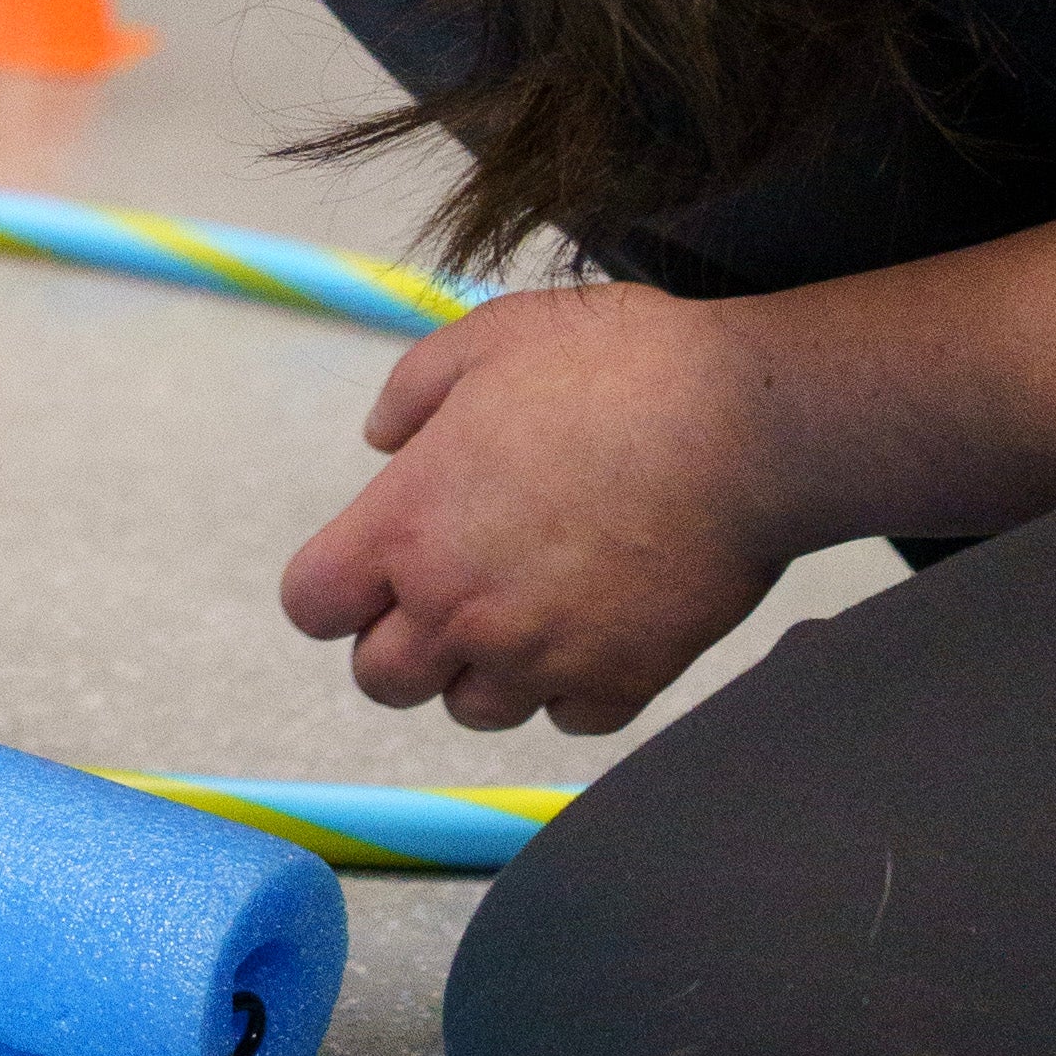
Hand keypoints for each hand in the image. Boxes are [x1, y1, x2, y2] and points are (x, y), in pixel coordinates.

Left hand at [279, 278, 792, 734]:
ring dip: (484, 669)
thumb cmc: (615, 368)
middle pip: (379, 679)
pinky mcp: (621, 684)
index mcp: (407, 526)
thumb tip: (381, 440)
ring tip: (528, 602)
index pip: (311, 605)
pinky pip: (566, 717)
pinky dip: (572, 684)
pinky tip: (596, 620)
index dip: (333, 586)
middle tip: (448, 589)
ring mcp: (540, 656)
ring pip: (472, 709)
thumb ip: (413, 390)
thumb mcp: (488, 338)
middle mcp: (459, 608)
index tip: (371, 564)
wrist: (744, 424)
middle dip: (400, 642)